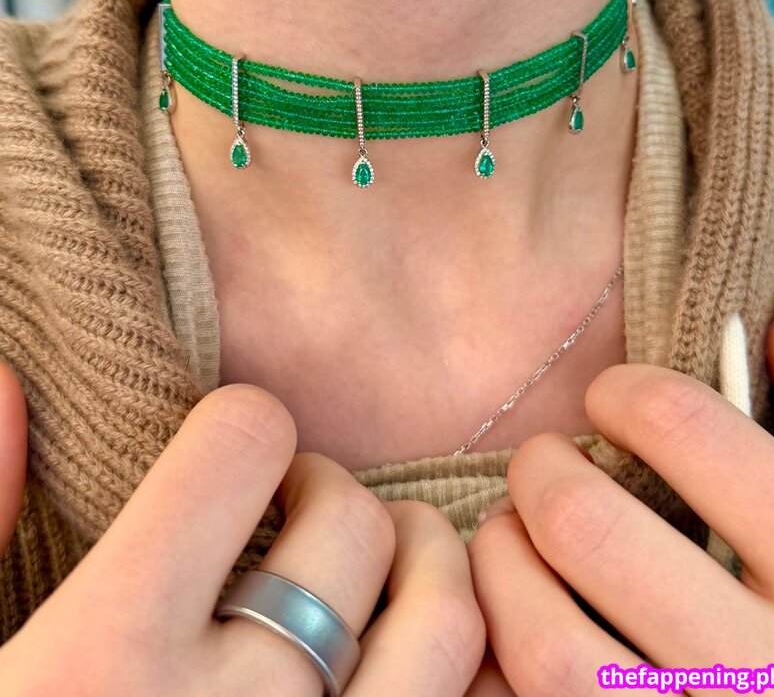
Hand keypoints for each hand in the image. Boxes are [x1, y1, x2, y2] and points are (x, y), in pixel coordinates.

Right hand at [1, 382, 485, 694]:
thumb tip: (10, 378)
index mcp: (100, 660)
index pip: (242, 445)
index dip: (240, 427)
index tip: (226, 458)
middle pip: (351, 527)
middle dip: (332, 487)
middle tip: (300, 506)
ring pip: (444, 627)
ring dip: (427, 563)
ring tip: (382, 562)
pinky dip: (457, 675)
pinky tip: (401, 667)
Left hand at [467, 308, 773, 695]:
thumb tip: (772, 322)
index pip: (688, 430)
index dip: (628, 393)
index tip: (612, 400)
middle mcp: (771, 669)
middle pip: (586, 528)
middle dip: (542, 473)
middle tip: (545, 466)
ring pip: (546, 644)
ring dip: (504, 572)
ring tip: (519, 545)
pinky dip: (508, 660)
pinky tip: (528, 627)